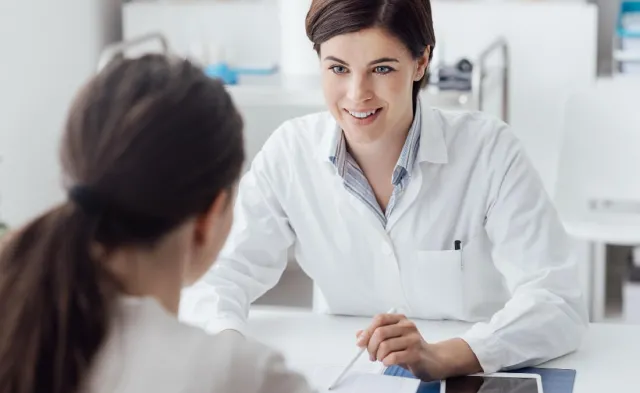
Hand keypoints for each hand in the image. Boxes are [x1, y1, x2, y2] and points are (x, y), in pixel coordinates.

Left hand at [356, 313, 481, 381]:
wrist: (433, 360)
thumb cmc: (411, 349)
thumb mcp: (393, 340)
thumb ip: (376, 335)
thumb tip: (359, 335)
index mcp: (400, 320)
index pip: (379, 319)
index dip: (367, 331)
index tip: (360, 343)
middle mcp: (407, 326)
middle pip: (380, 332)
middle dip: (370, 346)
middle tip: (371, 355)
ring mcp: (413, 339)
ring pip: (385, 346)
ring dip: (378, 356)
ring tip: (381, 359)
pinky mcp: (416, 353)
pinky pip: (393, 357)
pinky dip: (386, 362)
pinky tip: (388, 363)